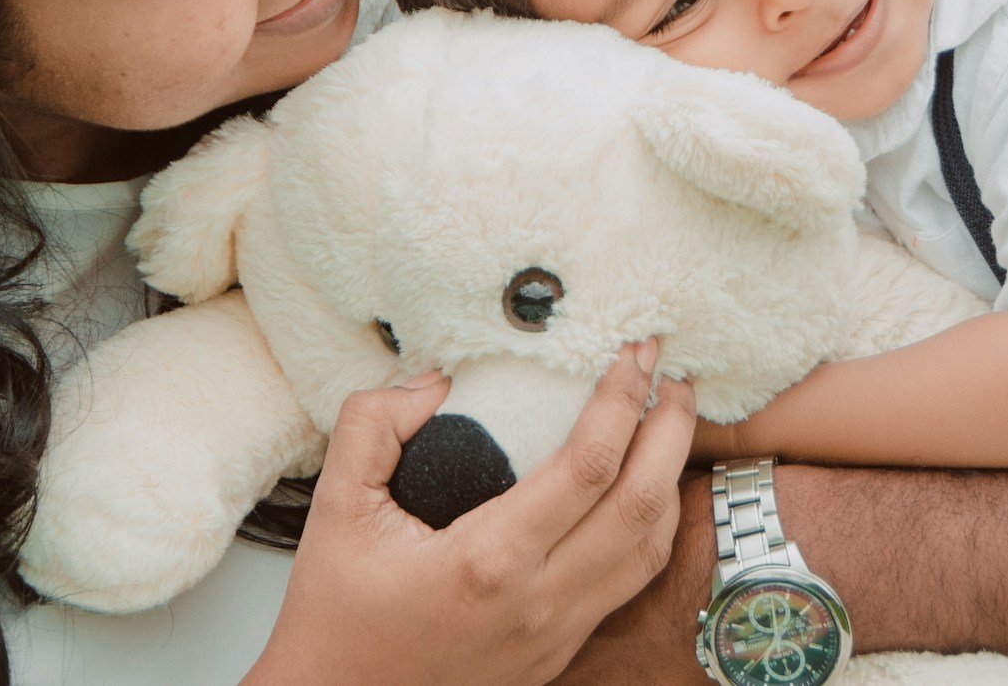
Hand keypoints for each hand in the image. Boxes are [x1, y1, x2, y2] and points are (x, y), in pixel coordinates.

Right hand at [246, 343, 697, 685]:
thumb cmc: (335, 611)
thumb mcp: (336, 504)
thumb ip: (374, 423)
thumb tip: (436, 381)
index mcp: (488, 559)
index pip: (589, 464)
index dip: (623, 399)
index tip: (634, 353)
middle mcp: (538, 601)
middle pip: (643, 504)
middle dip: (672, 431)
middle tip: (672, 378)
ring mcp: (555, 634)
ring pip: (650, 550)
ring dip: (671, 479)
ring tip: (667, 424)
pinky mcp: (559, 653)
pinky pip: (628, 584)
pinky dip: (650, 528)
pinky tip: (642, 490)